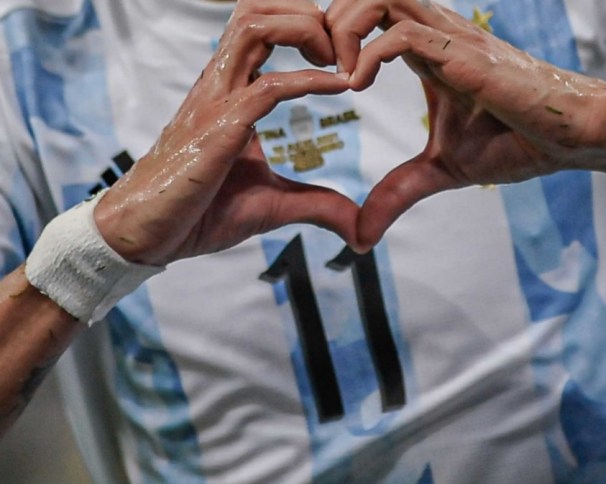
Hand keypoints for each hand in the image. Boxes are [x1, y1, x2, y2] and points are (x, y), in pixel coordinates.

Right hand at [94, 0, 358, 265]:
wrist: (146, 236)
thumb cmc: (198, 213)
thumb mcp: (273, 205)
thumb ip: (316, 204)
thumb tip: (356, 225)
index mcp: (230, 92)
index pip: (261, 28)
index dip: (303, 27)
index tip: (342, 55)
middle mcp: (220, 85)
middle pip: (255, 9)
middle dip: (303, 12)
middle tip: (339, 46)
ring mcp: (215, 101)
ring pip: (254, 26)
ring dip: (303, 29)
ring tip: (336, 58)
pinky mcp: (218, 128)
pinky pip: (268, 86)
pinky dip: (310, 80)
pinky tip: (340, 86)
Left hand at [325, 0, 605, 249]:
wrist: (572, 137)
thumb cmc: (518, 141)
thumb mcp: (442, 170)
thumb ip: (399, 192)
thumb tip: (361, 235)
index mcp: (426, 50)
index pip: (367, 10)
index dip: (332, 33)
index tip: (314, 74)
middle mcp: (435, 33)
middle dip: (326, 20)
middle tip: (311, 65)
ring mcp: (450, 39)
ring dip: (343, 28)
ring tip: (334, 73)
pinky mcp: (465, 56)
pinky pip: (404, 34)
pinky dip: (369, 55)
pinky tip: (357, 87)